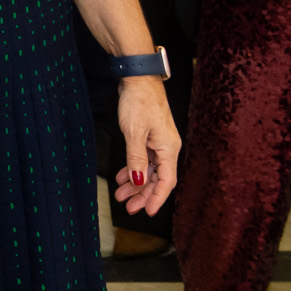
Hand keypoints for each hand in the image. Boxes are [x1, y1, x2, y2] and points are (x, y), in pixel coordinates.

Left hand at [113, 76, 179, 215]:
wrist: (138, 79)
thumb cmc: (139, 102)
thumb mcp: (134, 133)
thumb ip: (136, 158)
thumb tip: (140, 181)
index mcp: (169, 149)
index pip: (167, 181)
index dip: (157, 198)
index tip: (147, 212)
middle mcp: (167, 148)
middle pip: (158, 178)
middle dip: (143, 194)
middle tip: (129, 208)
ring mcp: (159, 142)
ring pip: (149, 170)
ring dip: (136, 183)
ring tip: (121, 195)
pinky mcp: (150, 137)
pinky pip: (143, 159)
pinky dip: (133, 169)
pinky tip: (123, 177)